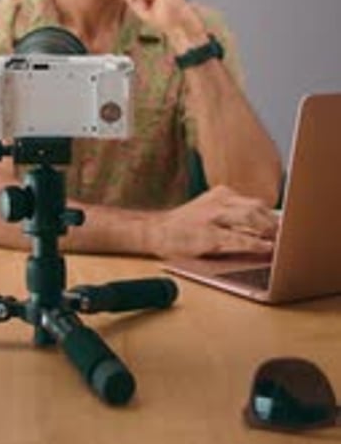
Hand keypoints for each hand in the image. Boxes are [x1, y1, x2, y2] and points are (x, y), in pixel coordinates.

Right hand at [147, 185, 278, 258]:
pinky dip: (254, 243)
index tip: (286, 224)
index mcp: (221, 194)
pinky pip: (237, 238)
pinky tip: (265, 249)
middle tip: (289, 235)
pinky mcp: (207, 235)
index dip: (272, 215)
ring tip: (281, 241)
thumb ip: (233, 213)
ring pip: (249, 218)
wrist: (155, 230)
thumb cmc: (185, 225)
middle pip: (256, 207)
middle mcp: (218, 201)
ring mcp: (212, 217)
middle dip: (274, 221)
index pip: (254, 203)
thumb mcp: (210, 209)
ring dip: (268, 229)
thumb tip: (264, 224)